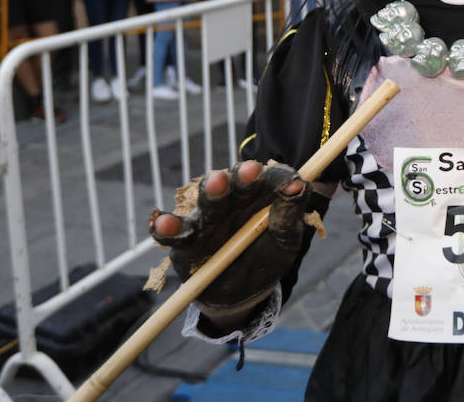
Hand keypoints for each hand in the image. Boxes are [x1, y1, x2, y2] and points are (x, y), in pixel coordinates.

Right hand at [150, 160, 313, 317]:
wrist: (242, 293)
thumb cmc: (266, 258)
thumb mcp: (285, 240)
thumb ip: (289, 215)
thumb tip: (299, 186)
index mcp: (257, 196)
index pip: (266, 179)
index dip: (277, 178)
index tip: (290, 182)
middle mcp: (229, 202)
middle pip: (233, 184)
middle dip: (241, 177)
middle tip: (250, 170)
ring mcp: (205, 221)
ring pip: (206, 203)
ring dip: (211, 192)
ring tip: (215, 183)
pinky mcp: (185, 243)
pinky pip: (174, 234)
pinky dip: (168, 227)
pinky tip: (164, 222)